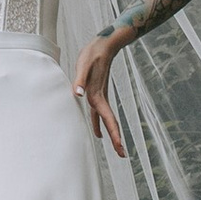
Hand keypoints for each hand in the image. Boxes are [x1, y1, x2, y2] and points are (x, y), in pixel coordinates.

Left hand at [71, 37, 127, 159]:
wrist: (103, 44)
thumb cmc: (92, 54)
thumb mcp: (83, 65)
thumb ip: (80, 80)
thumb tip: (78, 94)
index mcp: (97, 95)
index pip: (107, 118)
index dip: (114, 133)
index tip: (120, 147)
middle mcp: (100, 97)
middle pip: (110, 122)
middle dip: (116, 139)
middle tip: (123, 155)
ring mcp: (100, 95)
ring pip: (106, 119)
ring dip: (110, 133)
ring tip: (115, 148)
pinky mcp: (96, 92)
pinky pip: (99, 113)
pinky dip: (99, 124)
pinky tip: (96, 131)